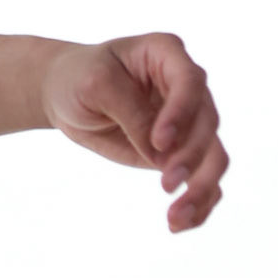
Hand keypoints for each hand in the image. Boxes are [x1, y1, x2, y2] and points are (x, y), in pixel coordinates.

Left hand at [40, 34, 226, 232]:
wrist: (65, 93)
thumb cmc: (79, 78)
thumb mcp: (95, 86)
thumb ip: (130, 114)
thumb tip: (161, 158)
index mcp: (167, 54)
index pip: (190, 82)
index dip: (181, 113)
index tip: (160, 142)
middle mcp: (187, 87)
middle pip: (207, 124)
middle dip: (191, 157)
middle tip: (166, 184)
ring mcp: (188, 121)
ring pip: (213, 156)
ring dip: (201, 188)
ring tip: (177, 216)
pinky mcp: (181, 151)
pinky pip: (203, 178)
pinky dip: (198, 203)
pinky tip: (181, 223)